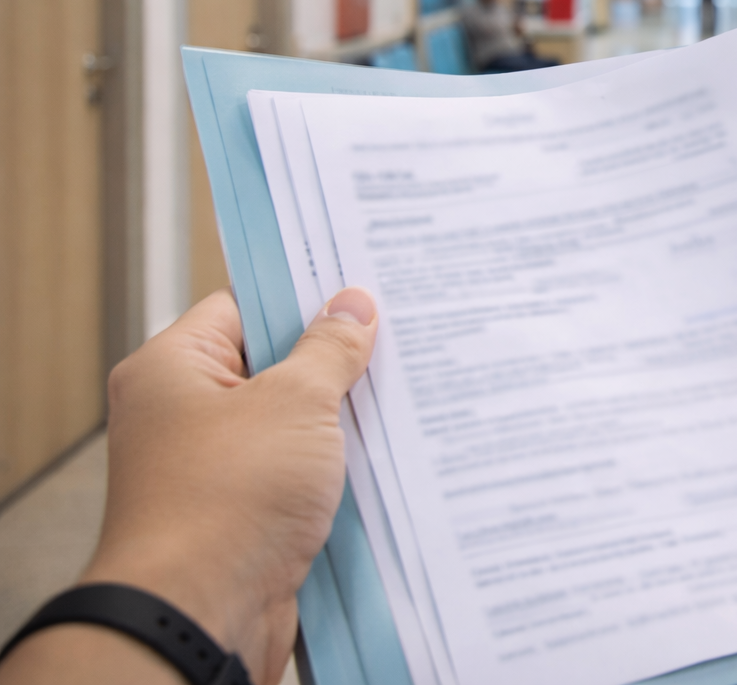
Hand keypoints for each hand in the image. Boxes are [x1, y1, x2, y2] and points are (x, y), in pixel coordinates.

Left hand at [0, 287, 377, 684]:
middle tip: (393, 341)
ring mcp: (210, 468)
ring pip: (288, 424)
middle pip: (270, 365)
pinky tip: (382, 459)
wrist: (200, 614)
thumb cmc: (225, 501)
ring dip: (337, 420)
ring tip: (398, 398)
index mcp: (171, 369)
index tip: (359, 288)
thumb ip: (329, 349)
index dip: (302, 297)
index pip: (241, 306)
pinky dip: (333, 469)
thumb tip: (351, 306)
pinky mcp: (240, 514)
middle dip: (331, 361)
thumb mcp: (294, 403)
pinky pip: (294, 474)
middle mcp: (182, 414)